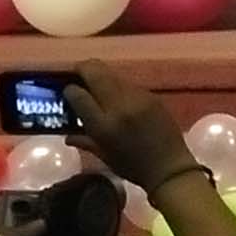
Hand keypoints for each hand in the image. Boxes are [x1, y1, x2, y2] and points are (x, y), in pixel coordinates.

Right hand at [67, 62, 194, 190]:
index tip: (67, 90)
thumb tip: (66, 135)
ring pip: (114, 75)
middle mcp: (119, 106)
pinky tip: (117, 95)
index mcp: (104, 125)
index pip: (79, 95)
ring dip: (102, 76)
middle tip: (76, 72)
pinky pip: (129, 85)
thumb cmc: (133, 166)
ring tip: (95, 84)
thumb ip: (84, 141)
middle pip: (96, 74)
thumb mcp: (104, 156)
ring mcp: (138, 98)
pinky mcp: (153, 96)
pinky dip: (119, 86)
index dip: (69, 89)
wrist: (169, 166)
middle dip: (83, 69)